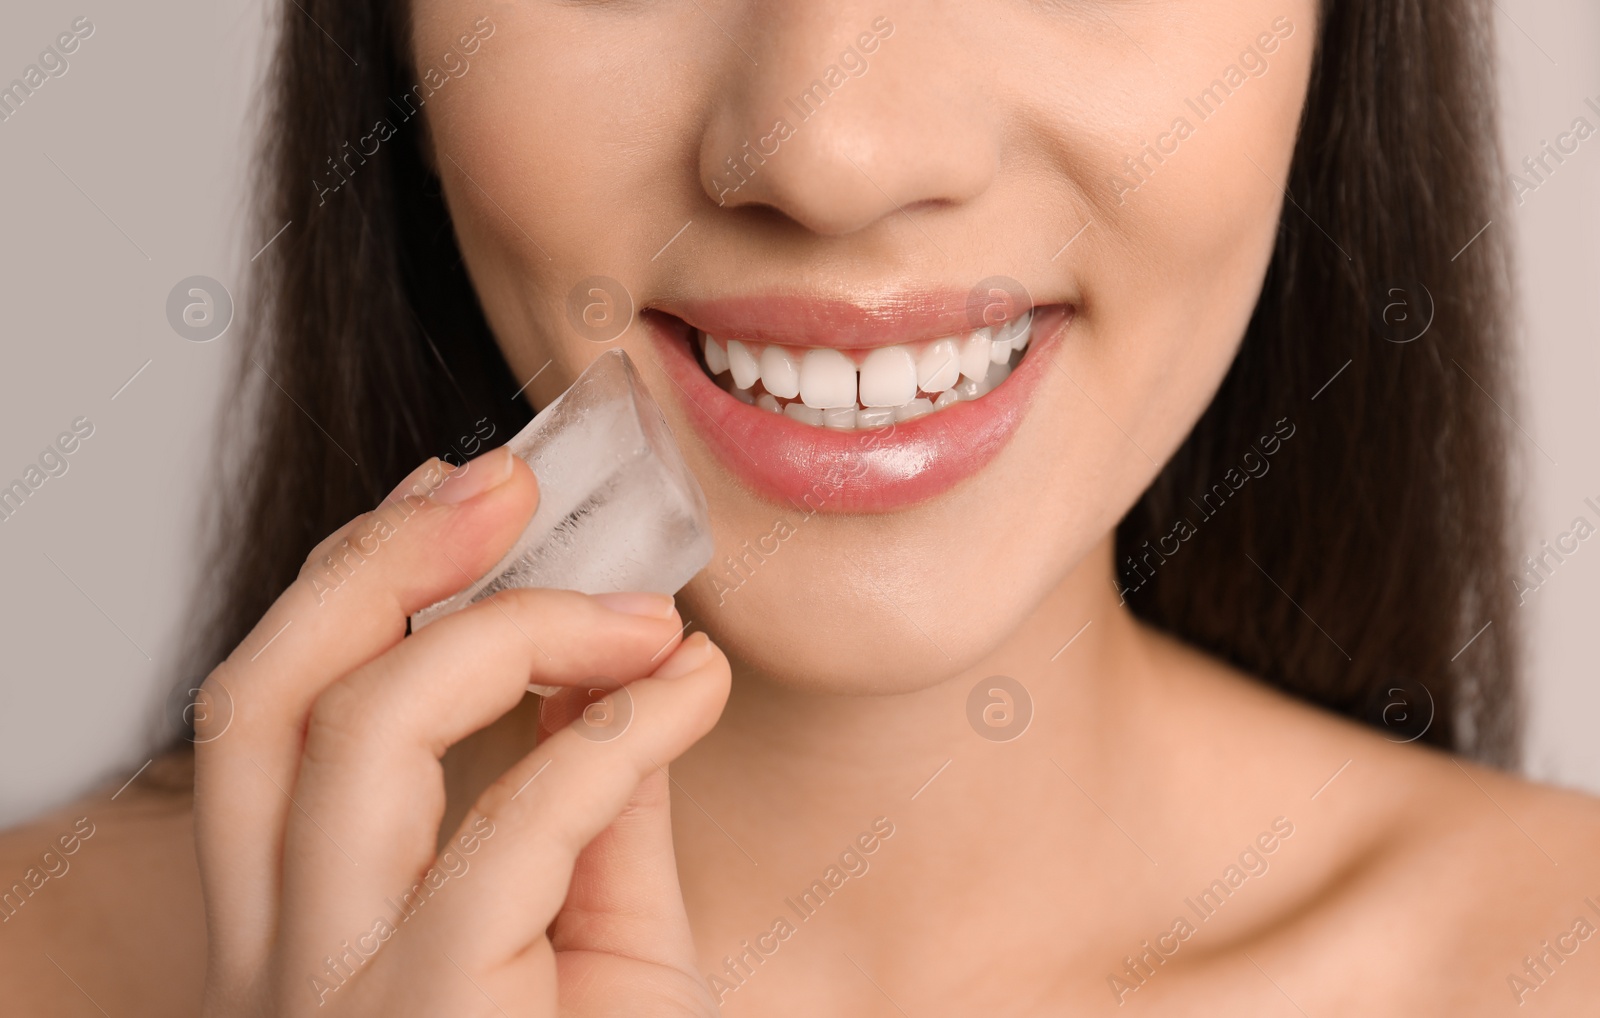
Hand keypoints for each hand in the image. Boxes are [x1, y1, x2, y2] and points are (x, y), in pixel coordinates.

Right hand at [193, 446, 728, 1016]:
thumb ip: (590, 805)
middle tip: (511, 482)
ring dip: (513, 628)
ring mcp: (332, 1002)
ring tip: (641, 606)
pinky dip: (621, 728)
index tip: (460, 498)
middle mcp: (272, 968)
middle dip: (383, 560)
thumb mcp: (598, 930)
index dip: (355, 583)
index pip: (268, 720)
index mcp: (291, 937)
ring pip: (355, 732)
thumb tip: (600, 661)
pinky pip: (519, 820)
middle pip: (260, 703)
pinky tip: (693, 687)